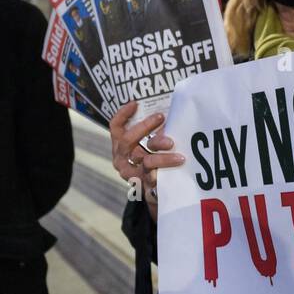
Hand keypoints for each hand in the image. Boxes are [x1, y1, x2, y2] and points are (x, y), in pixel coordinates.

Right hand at [108, 100, 184, 221]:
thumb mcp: (147, 144)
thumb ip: (153, 132)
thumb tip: (169, 113)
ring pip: (145, 160)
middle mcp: (121, 158)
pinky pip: (154, 176)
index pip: (115, 127)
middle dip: (144, 127)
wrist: (154, 191)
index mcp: (120, 146)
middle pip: (128, 140)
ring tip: (178, 150)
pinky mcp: (143, 184)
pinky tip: (178, 164)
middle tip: (161, 117)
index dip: (122, 115)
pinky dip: (166, 168)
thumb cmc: (153, 160)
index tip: (135, 103)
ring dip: (163, 154)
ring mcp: (131, 172)